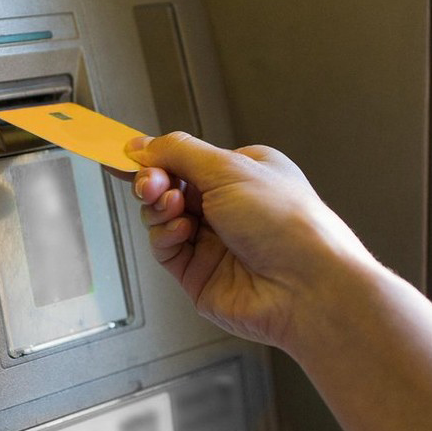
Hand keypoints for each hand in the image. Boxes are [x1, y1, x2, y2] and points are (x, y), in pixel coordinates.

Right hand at [124, 131, 378, 351]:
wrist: (307, 286)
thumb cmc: (287, 223)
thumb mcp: (230, 169)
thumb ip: (180, 153)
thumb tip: (144, 144)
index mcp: (243, 173)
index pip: (187, 159)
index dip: (155, 156)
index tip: (124, 153)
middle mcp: (228, 207)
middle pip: (169, 187)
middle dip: (155, 181)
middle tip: (151, 181)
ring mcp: (213, 242)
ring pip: (162, 218)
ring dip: (159, 208)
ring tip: (170, 205)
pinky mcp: (200, 274)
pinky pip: (166, 248)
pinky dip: (165, 236)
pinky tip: (181, 231)